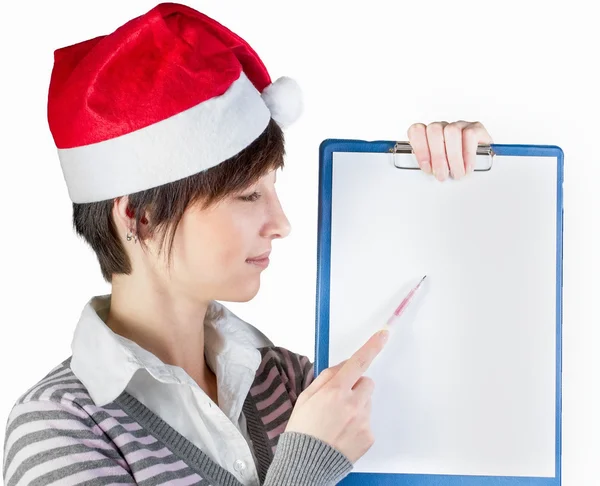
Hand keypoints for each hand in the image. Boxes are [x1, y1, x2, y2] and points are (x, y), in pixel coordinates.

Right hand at [285, 329, 388, 462]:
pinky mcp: (369, 436)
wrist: (306, 465)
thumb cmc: (303, 429)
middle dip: (356, 386)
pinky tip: (343, 433)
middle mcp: (352, 404)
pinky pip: (368, 421)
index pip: (357, 363)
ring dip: (357, 406)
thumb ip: (327, 377)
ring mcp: (363, 421)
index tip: (383, 335)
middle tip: (339, 400)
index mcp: (335, 391)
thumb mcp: (306, 397)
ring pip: (367, 402)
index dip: (372, 347)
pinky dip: (358, 424)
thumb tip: (344, 365)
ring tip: (337, 421)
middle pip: (366, 382)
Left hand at [407, 121, 492, 180]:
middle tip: (442, 175)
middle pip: (434, 131)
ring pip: (452, 132)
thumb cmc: (455, 165)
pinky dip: (468, 154)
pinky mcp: (476, 128)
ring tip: (457, 173)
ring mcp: (459, 125)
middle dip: (437, 157)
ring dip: (453, 157)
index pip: (416, 130)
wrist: (481, 162)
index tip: (426, 167)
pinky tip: (468, 166)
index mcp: (429, 135)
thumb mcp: (439, 167)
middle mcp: (443, 127)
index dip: (420, 148)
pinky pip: (470, 135)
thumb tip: (427, 175)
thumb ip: (430, 167)